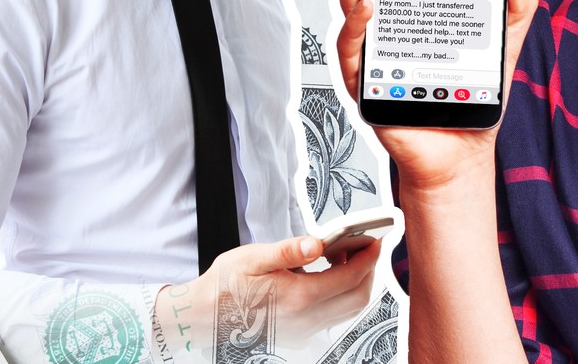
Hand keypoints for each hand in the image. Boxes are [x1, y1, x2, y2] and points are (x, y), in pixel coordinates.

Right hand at [152, 236, 379, 360]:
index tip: (374, 240)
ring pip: (348, 310)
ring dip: (355, 284)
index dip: (367, 258)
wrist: (203, 317)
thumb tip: (318, 244)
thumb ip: (289, 251)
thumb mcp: (253, 258)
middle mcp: (305, 320)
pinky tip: (327, 276)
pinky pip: (333, 317)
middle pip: (357, 298)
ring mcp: (304, 332)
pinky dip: (341, 295)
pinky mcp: (299, 336)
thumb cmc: (225, 286)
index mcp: (297, 298)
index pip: (349, 278)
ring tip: (345, 258)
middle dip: (368, 271)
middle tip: (365, 247)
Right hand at [335, 0, 537, 190]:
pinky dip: (357, 26)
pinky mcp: (365, 81)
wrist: (465, 152)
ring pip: (351, 1)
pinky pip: (352, 49)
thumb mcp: (506, 39)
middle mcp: (387, 22)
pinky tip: (370, 7)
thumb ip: (517, 1)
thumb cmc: (475, 95)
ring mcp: (372, 49)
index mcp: (416, 5)